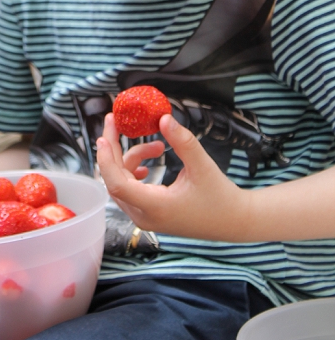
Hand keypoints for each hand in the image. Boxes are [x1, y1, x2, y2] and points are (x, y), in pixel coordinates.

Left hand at [97, 113, 251, 241]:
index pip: (117, 184)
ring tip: (159, 147)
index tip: (104, 135)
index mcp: (155, 207)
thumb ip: (182, 141)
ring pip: (122, 184)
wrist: (234, 221)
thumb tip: (163, 118)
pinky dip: (134, 173)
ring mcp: (145, 218)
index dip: (106, 159)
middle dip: (114, 150)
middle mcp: (144, 216)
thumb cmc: (220, 196)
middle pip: (115, 180)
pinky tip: (146, 165)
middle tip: (116, 122)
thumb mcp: (202, 166)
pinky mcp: (149, 216)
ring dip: (132, 160)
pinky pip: (130, 192)